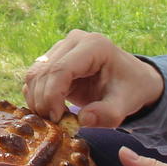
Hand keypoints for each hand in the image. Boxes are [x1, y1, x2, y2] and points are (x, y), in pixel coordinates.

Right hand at [22, 30, 164, 126]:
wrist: (131, 80)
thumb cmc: (130, 89)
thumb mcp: (126, 104)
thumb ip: (108, 114)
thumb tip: (82, 119)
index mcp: (94, 46)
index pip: (61, 69)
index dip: (52, 96)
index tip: (57, 119)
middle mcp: (74, 41)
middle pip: (44, 71)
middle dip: (43, 101)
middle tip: (54, 124)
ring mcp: (62, 47)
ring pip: (35, 74)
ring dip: (38, 100)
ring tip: (54, 119)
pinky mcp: (54, 59)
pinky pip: (35, 78)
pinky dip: (37, 96)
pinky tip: (51, 111)